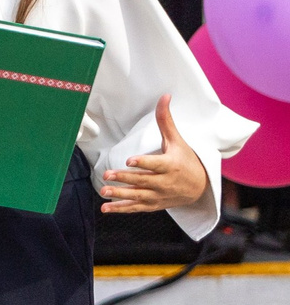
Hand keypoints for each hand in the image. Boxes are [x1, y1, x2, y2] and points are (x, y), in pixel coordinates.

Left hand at [102, 95, 211, 215]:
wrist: (200, 188)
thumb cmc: (186, 160)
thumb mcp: (177, 141)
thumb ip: (166, 121)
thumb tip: (165, 96)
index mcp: (170, 165)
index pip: (156, 164)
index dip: (143, 163)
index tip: (130, 160)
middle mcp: (164, 182)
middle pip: (143, 180)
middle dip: (125, 178)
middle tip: (107, 175)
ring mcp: (158, 195)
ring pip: (138, 196)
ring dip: (120, 195)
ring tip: (104, 191)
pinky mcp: (153, 204)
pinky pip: (136, 207)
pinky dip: (121, 208)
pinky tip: (105, 208)